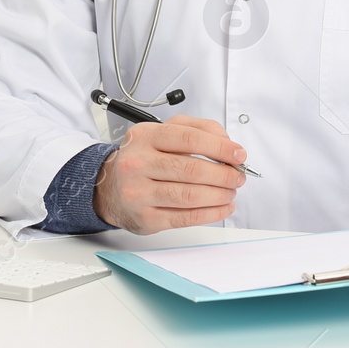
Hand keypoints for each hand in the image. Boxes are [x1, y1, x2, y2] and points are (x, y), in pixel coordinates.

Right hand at [93, 115, 246, 234]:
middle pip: (192, 169)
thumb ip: (196, 129)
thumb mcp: (162, 132)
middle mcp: (138, 163)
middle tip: (238, 176)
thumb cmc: (142, 159)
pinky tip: (222, 207)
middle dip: (224, 174)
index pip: (188, 138)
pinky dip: (211, 213)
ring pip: (190, 195)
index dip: (220, 147)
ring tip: (231, 192)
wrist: (109, 188)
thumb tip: (227, 143)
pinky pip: (185, 217)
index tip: (238, 154)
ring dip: (220, 195)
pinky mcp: (146, 218)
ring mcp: (139, 193)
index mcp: (144, 137)